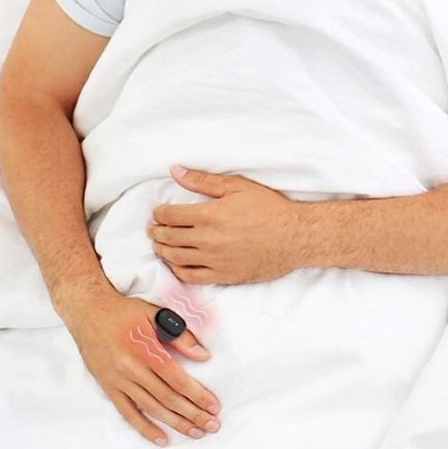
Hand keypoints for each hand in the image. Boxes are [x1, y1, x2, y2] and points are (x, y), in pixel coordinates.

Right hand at [59, 290, 223, 447]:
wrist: (87, 311)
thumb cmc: (123, 312)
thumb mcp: (154, 314)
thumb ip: (180, 336)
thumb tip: (203, 355)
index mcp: (145, 349)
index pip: (176, 379)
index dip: (197, 394)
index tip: (213, 405)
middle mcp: (131, 368)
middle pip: (167, 397)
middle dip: (193, 413)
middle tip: (212, 425)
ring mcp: (118, 380)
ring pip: (151, 408)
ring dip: (175, 423)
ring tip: (195, 432)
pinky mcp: (108, 387)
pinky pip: (128, 413)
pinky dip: (145, 428)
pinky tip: (161, 438)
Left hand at [149, 165, 300, 285]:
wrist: (294, 237)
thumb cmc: (268, 209)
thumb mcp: (236, 186)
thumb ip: (202, 180)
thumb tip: (175, 171)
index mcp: (209, 215)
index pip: (170, 216)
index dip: (159, 214)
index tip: (158, 213)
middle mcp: (207, 240)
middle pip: (169, 238)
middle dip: (157, 232)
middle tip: (154, 229)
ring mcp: (214, 261)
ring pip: (176, 258)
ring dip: (163, 251)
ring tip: (160, 245)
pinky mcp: (223, 276)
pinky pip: (191, 277)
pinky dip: (178, 271)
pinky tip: (176, 264)